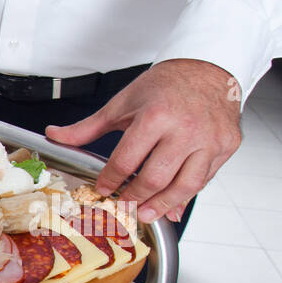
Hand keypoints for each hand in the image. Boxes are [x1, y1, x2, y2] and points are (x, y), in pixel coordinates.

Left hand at [45, 59, 241, 222]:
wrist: (208, 68)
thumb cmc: (165, 86)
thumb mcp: (122, 103)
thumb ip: (88, 127)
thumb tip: (54, 136)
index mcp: (156, 116)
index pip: (126, 161)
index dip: (110, 180)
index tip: (102, 188)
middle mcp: (186, 128)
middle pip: (154, 179)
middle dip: (134, 198)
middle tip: (123, 206)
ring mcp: (210, 139)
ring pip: (184, 186)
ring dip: (161, 205)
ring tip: (145, 213)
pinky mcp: (227, 145)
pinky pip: (204, 179)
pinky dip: (186, 194)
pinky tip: (172, 203)